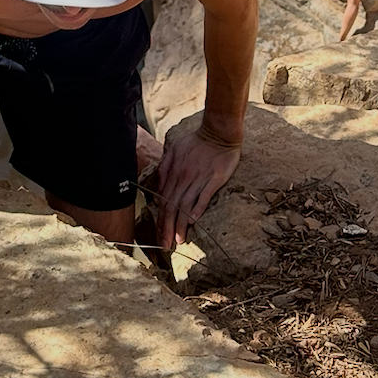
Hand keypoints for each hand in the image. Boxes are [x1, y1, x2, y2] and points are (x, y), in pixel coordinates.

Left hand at [152, 122, 241, 251]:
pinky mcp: (214, 179)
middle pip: (172, 206)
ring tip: (178, 240)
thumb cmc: (197, 141)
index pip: (164, 200)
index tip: (160, 235)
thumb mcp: (174, 150)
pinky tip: (193, 222)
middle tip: (165, 246)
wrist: (218, 132)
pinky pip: (203, 196)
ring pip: (185, 205)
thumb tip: (160, 186)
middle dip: (167, 227)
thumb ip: (165, 167)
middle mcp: (184, 176)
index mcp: (174, 171)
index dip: (161, 219)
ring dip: (180, 224)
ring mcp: (198, 178)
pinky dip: (197, 209)